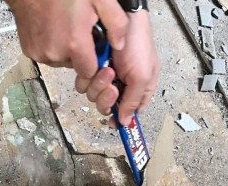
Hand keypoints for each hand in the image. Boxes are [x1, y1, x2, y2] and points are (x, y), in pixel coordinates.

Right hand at [8, 0, 128, 79]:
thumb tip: (120, 44)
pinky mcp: (29, 50)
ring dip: (65, 49)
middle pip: (75, 66)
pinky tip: (53, 27)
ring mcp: (40, 52)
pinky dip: (52, 45)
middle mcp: (55, 52)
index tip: (94, 47)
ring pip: (60, 61)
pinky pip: (47, 54)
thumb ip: (116, 23)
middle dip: (80, 52)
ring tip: (65, 25)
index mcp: (74, 43)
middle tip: (79, 28)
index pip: (89, 72)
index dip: (94, 61)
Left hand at [75, 11, 158, 125]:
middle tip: (112, 85)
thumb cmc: (138, 43)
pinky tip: (98, 64)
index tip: (114, 124)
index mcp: (138, 90)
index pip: (127, 113)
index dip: (120, 119)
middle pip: (106, 106)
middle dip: (107, 98)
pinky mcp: (91, 68)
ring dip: (98, 84)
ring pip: (93, 95)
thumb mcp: (142, 76)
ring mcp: (105, 77)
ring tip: (107, 69)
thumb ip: (134, 101)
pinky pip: (84, 82)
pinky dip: (88, 76)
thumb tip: (127, 122)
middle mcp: (121, 85)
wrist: (123, 19)